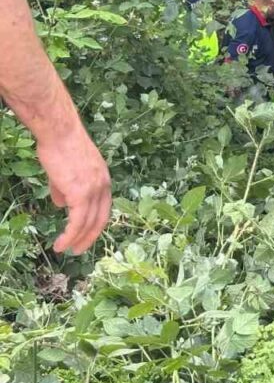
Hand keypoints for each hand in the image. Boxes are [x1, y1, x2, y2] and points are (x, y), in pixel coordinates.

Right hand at [38, 127, 111, 254]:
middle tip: (79, 249)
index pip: (104, 207)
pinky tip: (61, 244)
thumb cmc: (60, 146)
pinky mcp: (81, 193)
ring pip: (88, 223)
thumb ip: (65, 188)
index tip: (87, 234)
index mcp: (103, 179)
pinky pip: (77, 221)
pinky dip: (70, 235)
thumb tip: (62, 205)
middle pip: (100, 218)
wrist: (59, 132)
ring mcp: (94, 189)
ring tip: (67, 249)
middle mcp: (103, 185)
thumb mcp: (66, 170)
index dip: (95, 222)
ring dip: (77, 239)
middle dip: (90, 236)